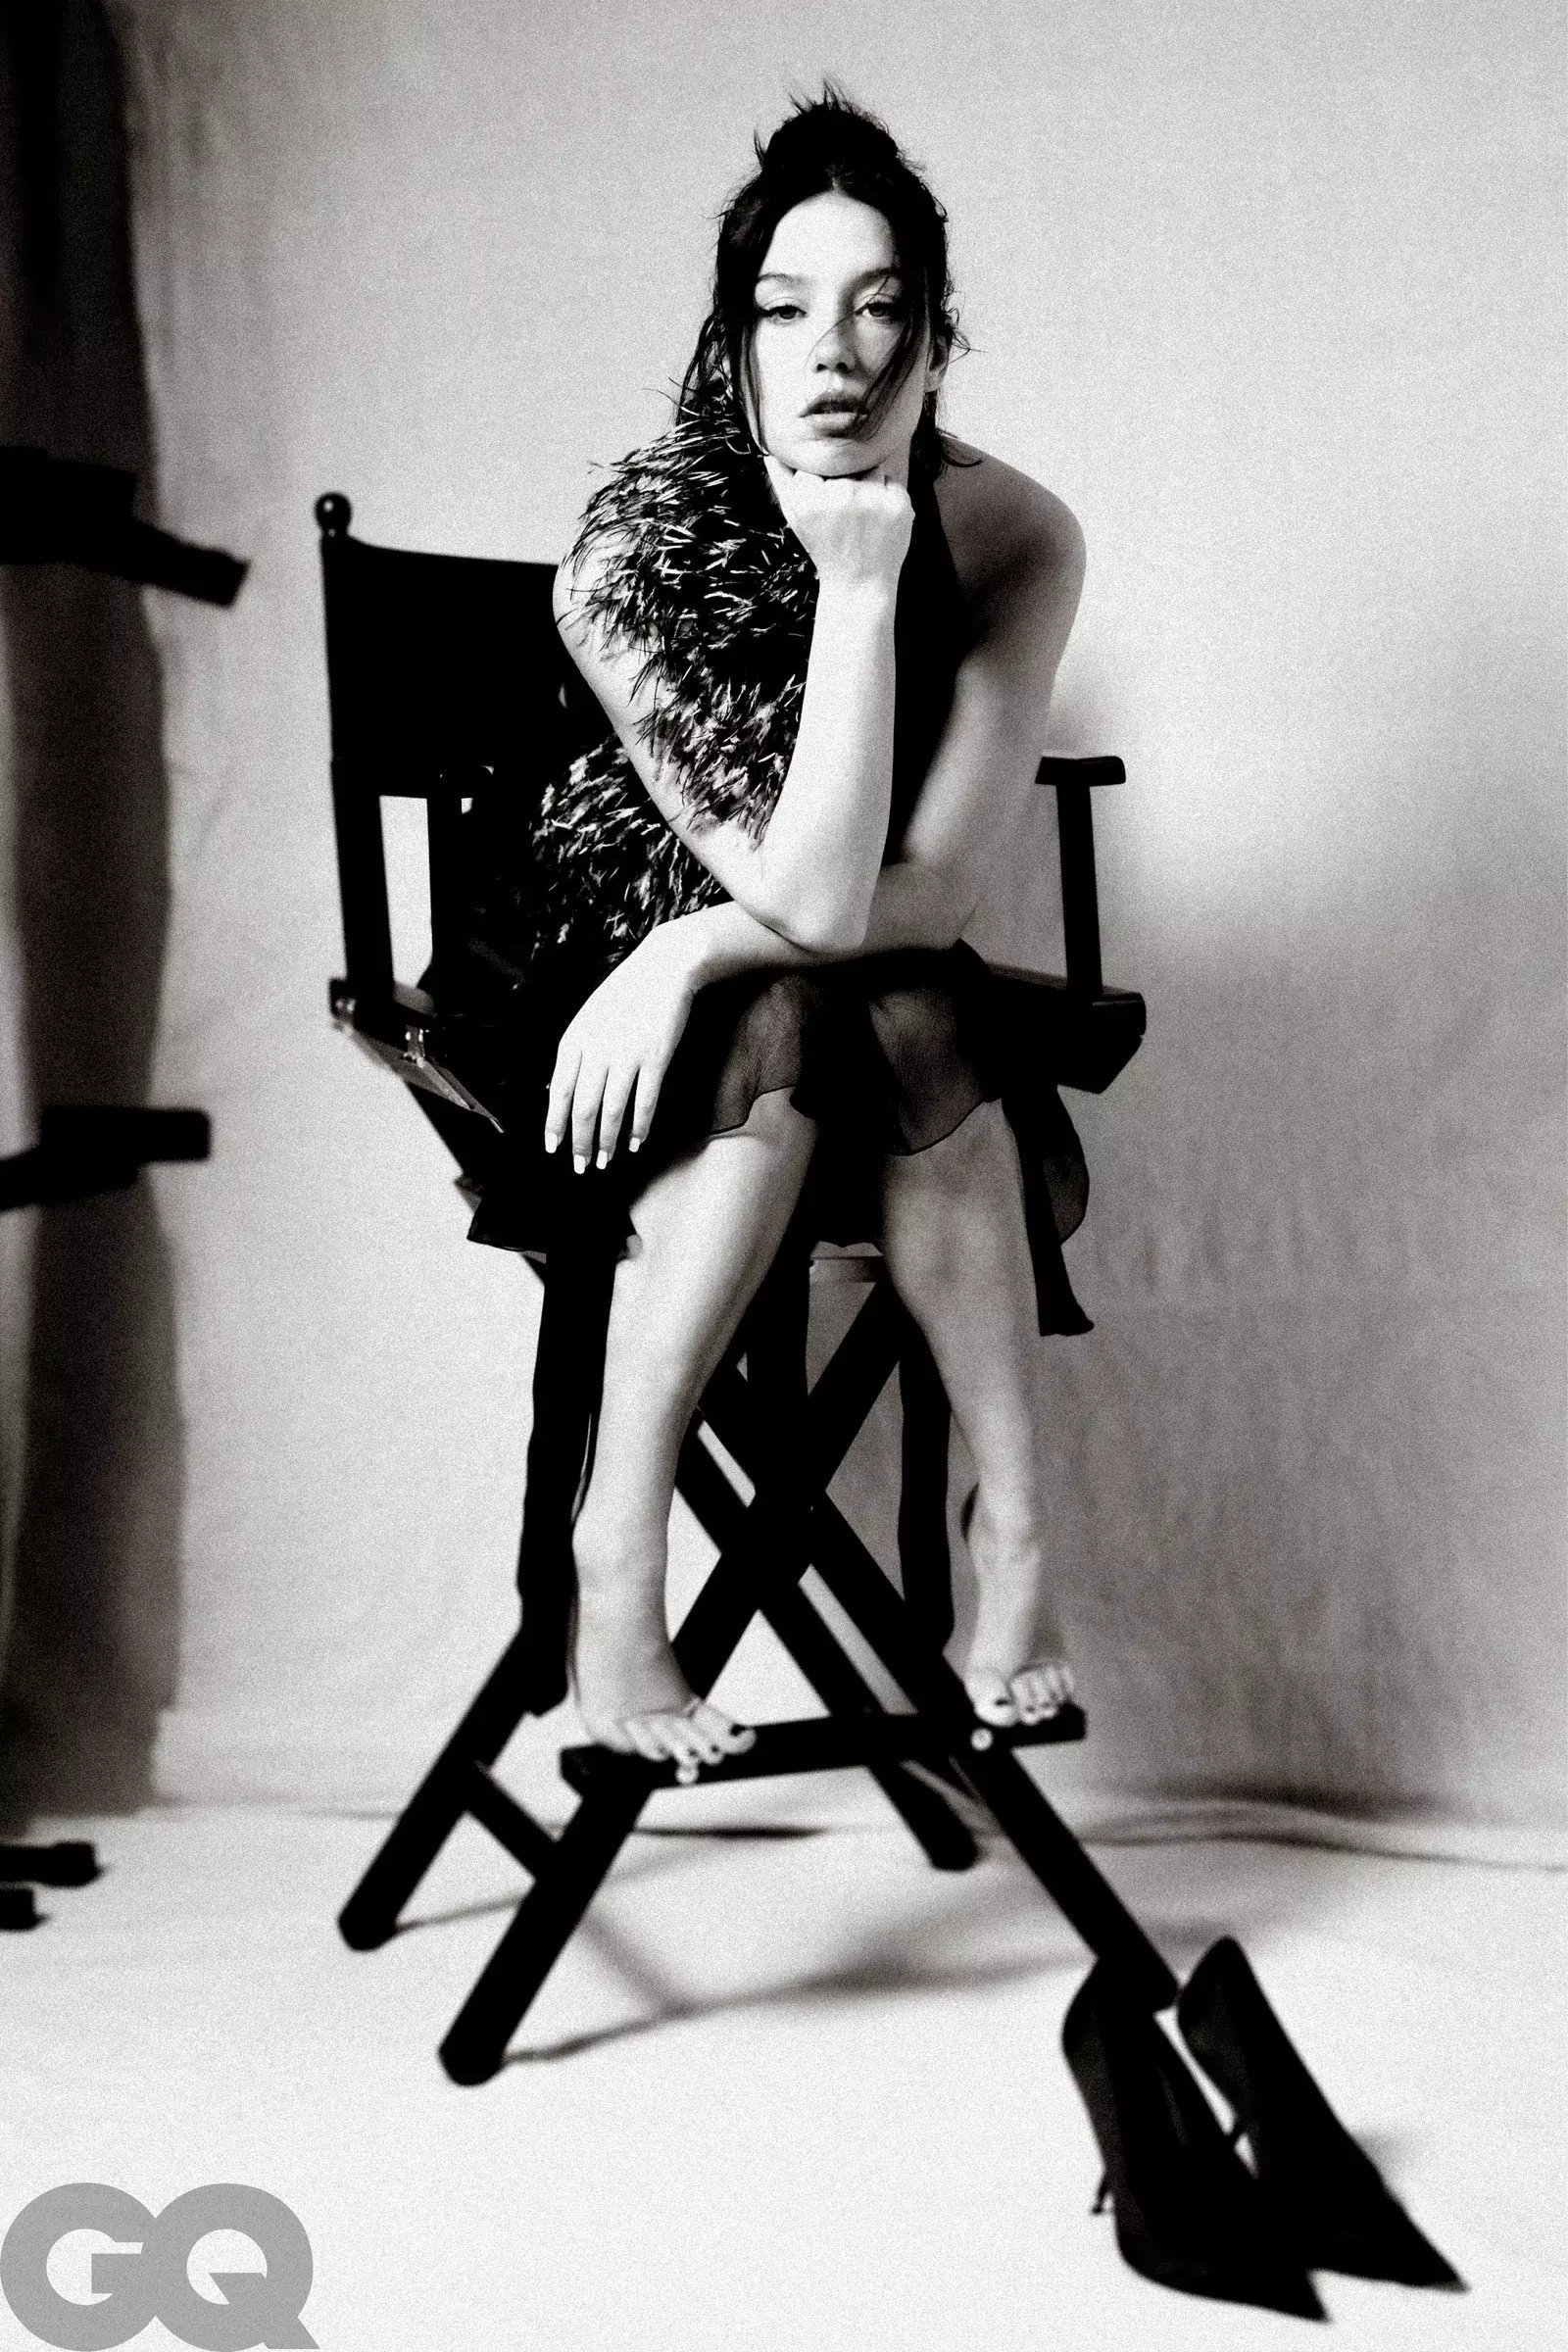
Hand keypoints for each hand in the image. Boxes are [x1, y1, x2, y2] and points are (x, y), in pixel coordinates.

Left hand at [544, 924, 698, 1168]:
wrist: (663, 969)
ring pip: (611, 1110)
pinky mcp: (656, 1059)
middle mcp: (597, 1049)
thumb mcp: (588, 1018)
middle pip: (583, 1108)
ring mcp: (627, 1055)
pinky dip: (639, 1127)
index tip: (553, 1148)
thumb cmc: (624, 995)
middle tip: (581, 1166)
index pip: (558, 1092)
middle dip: (579, 1142)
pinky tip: (636, 1143)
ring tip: (606, 1160)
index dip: (555, 1124)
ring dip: (607, 1141)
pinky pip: (644, 1102)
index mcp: (575, 1039)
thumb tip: (559, 1092)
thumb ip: (574, 1052)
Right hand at [764, 455, 912, 590]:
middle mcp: (841, 495)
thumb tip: (771, 449)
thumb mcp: (795, 516)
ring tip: (862, 516)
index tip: (824, 501)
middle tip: (846, 513)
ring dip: (869, 484)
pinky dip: (888, 496)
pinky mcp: (898, 505)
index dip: (822, 479)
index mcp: (810, 498)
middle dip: (847, 480)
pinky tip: (879, 521)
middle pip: (846, 462)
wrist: (859, 584)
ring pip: (871, 466)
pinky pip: (892, 481)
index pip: (817, 462)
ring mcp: (872, 500)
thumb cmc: (825, 548)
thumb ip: (781, 480)